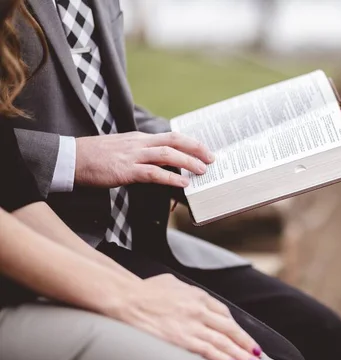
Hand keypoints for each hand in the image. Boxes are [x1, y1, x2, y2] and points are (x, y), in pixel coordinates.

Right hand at [75, 132, 214, 187]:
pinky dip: (170, 178)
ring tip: (202, 171)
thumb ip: (141, 155)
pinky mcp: (125, 170)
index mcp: (139, 138)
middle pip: (174, 140)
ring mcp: (132, 155)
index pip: (171, 136)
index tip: (205, 149)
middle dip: (196, 148)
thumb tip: (159, 166)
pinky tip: (182, 184)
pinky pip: (153, 173)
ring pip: (167, 155)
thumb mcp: (122, 150)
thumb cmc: (95, 157)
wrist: (71, 158)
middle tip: (212, 158)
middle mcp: (139, 143)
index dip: (190, 142)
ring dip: (188, 162)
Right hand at [111, 274, 279, 359]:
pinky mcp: (181, 338)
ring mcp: (192, 324)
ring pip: (223, 342)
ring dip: (240, 354)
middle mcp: (199, 310)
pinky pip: (207, 350)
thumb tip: (195, 297)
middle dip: (247, 343)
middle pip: (230, 329)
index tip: (246, 339)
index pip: (225, 314)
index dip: (238, 329)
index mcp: (198, 296)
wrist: (126, 297)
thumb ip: (188, 291)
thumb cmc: (145, 290)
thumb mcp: (173, 283)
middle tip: (259, 355)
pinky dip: (222, 358)